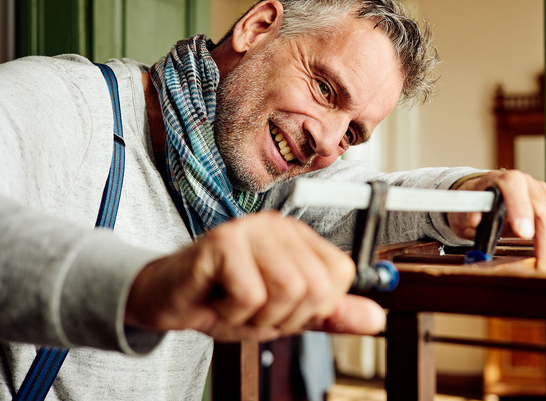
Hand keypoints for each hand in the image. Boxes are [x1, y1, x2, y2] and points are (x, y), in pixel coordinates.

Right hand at [124, 211, 384, 340]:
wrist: (168, 301)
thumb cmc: (224, 301)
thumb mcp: (286, 314)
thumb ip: (331, 314)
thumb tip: (377, 318)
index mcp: (300, 239)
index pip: (340, 274)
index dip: (314, 306)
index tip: (281, 307)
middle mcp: (279, 227)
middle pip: (316, 286)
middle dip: (285, 315)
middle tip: (254, 310)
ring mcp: (251, 229)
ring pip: (288, 290)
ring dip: (258, 317)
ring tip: (235, 305)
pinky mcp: (223, 241)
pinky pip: (250, 296)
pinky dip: (232, 314)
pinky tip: (216, 299)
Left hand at [447, 170, 545, 271]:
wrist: (481, 195)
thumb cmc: (474, 203)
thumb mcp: (464, 209)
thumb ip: (471, 215)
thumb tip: (476, 221)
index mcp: (504, 180)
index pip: (515, 187)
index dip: (521, 209)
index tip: (523, 233)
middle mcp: (529, 185)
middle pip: (545, 212)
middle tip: (542, 271)